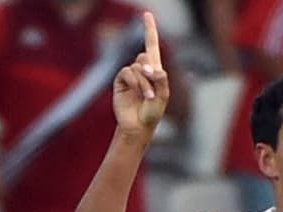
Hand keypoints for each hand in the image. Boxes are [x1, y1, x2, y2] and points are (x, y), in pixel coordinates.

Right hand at [113, 12, 169, 135]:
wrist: (138, 126)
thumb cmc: (152, 113)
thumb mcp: (162, 98)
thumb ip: (162, 82)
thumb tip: (154, 68)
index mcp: (154, 72)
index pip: (151, 46)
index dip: (149, 30)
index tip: (147, 14)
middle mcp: (141, 70)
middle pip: (145, 56)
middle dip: (151, 71)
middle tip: (154, 86)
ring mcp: (130, 75)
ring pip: (137, 67)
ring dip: (144, 82)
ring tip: (148, 97)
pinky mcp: (120, 81)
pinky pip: (127, 73)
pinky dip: (136, 82)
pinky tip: (140, 94)